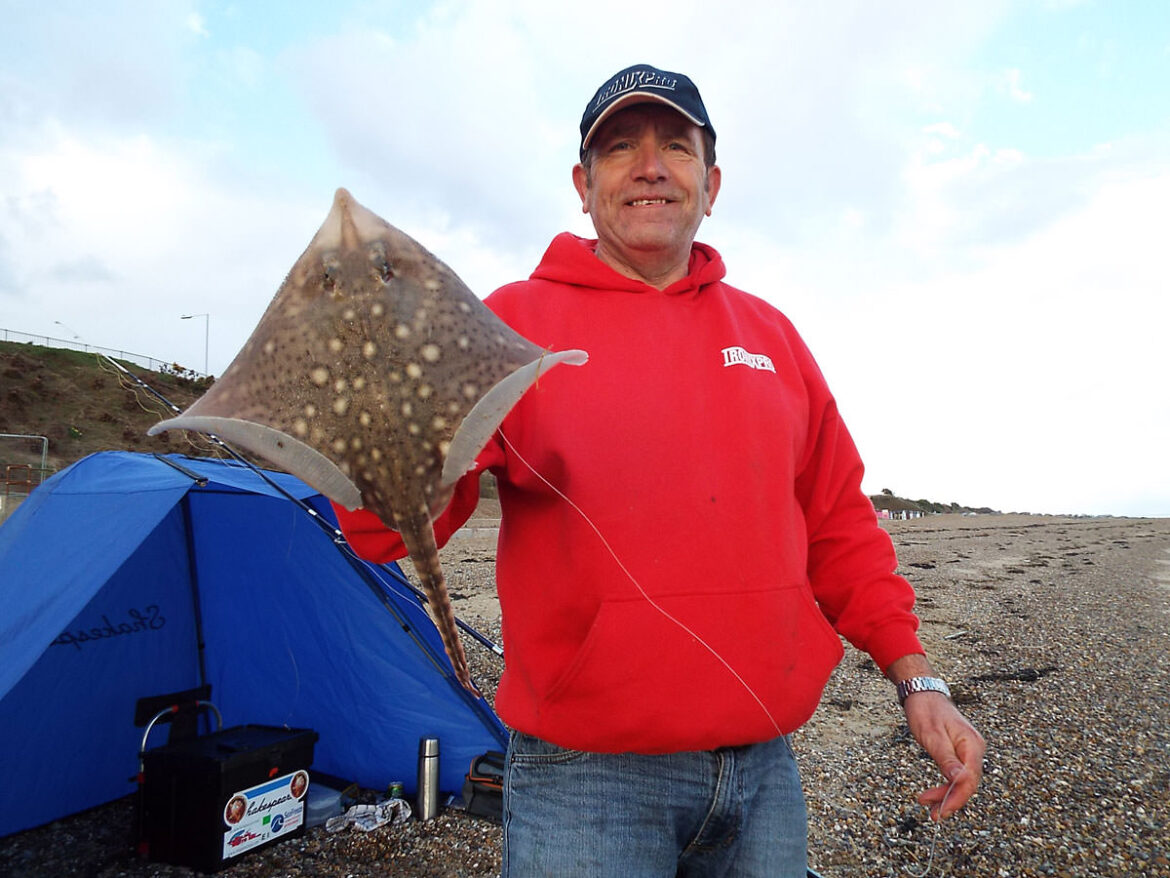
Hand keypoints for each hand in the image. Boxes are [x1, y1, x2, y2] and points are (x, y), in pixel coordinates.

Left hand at [903, 692, 984, 819]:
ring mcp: (968, 751)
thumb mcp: (932, 736)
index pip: (970, 779)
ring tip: (927, 804)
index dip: (957, 798)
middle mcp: (974, 749)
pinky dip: (945, 784)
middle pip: (967, 783)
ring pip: (961, 780)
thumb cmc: (926, 711)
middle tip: (932, 814)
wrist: (922, 693)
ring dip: (946, 795)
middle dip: (950, 800)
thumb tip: (960, 780)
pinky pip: (956, 774)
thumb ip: (946, 759)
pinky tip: (934, 794)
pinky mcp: (959, 752)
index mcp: (972, 744)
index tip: (942, 811)